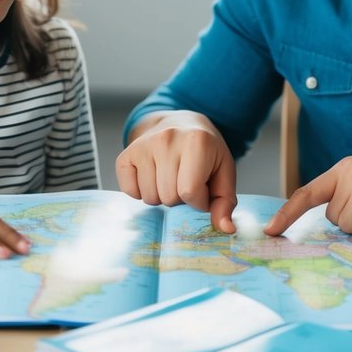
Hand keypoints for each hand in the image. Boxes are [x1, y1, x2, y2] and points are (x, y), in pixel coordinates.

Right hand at [116, 111, 238, 231]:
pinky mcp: (126, 155)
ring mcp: (143, 145)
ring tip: (169, 178)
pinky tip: (152, 177)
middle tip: (184, 180)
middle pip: (168, 197)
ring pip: (149, 198)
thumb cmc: (205, 152)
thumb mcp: (224, 171)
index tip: (202, 189)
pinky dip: (140, 192)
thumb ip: (225, 202)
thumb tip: (226, 229)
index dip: (198, 200)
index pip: (190, 191)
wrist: (181, 122)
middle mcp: (167, 139)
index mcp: (196, 141)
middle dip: (180, 198)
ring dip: (161, 196)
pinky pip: (129, 192)